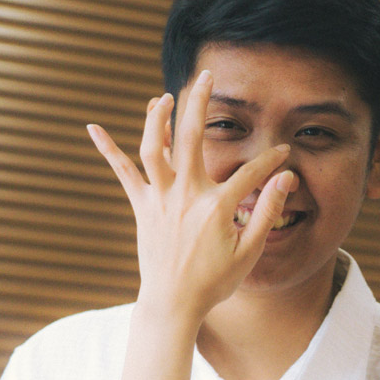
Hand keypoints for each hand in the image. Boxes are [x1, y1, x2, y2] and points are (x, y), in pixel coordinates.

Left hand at [87, 70, 296, 323]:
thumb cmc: (214, 281)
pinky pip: (123, 172)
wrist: (173, 303)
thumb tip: (285, 180)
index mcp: (216, 206)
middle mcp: (185, 195)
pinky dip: (108, 149)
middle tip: (207, 76)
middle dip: (200, 102)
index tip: (284, 154)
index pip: (251, 172)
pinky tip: (93, 127)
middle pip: (192, 137)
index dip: (271, 161)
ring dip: (158, 118)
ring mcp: (160, 199)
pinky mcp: (142, 207)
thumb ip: (267, 211)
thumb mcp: (250, 250)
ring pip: (154, 147)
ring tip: (164, 97)